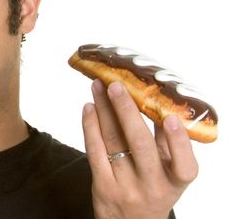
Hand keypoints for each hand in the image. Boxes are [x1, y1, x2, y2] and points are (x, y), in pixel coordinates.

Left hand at [82, 79, 197, 218]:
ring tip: (98, 87)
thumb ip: (167, 142)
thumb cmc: (154, 189)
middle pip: (139, 144)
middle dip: (125, 110)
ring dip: (104, 110)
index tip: (170, 116)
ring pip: (112, 141)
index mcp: (176, 182)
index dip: (178, 140)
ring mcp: (126, 187)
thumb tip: (156, 102)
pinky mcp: (102, 186)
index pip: (184, 164)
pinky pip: (94, 151)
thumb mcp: (170, 172)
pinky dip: (90, 126)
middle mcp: (152, 186)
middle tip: (115, 85)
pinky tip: (89, 108)